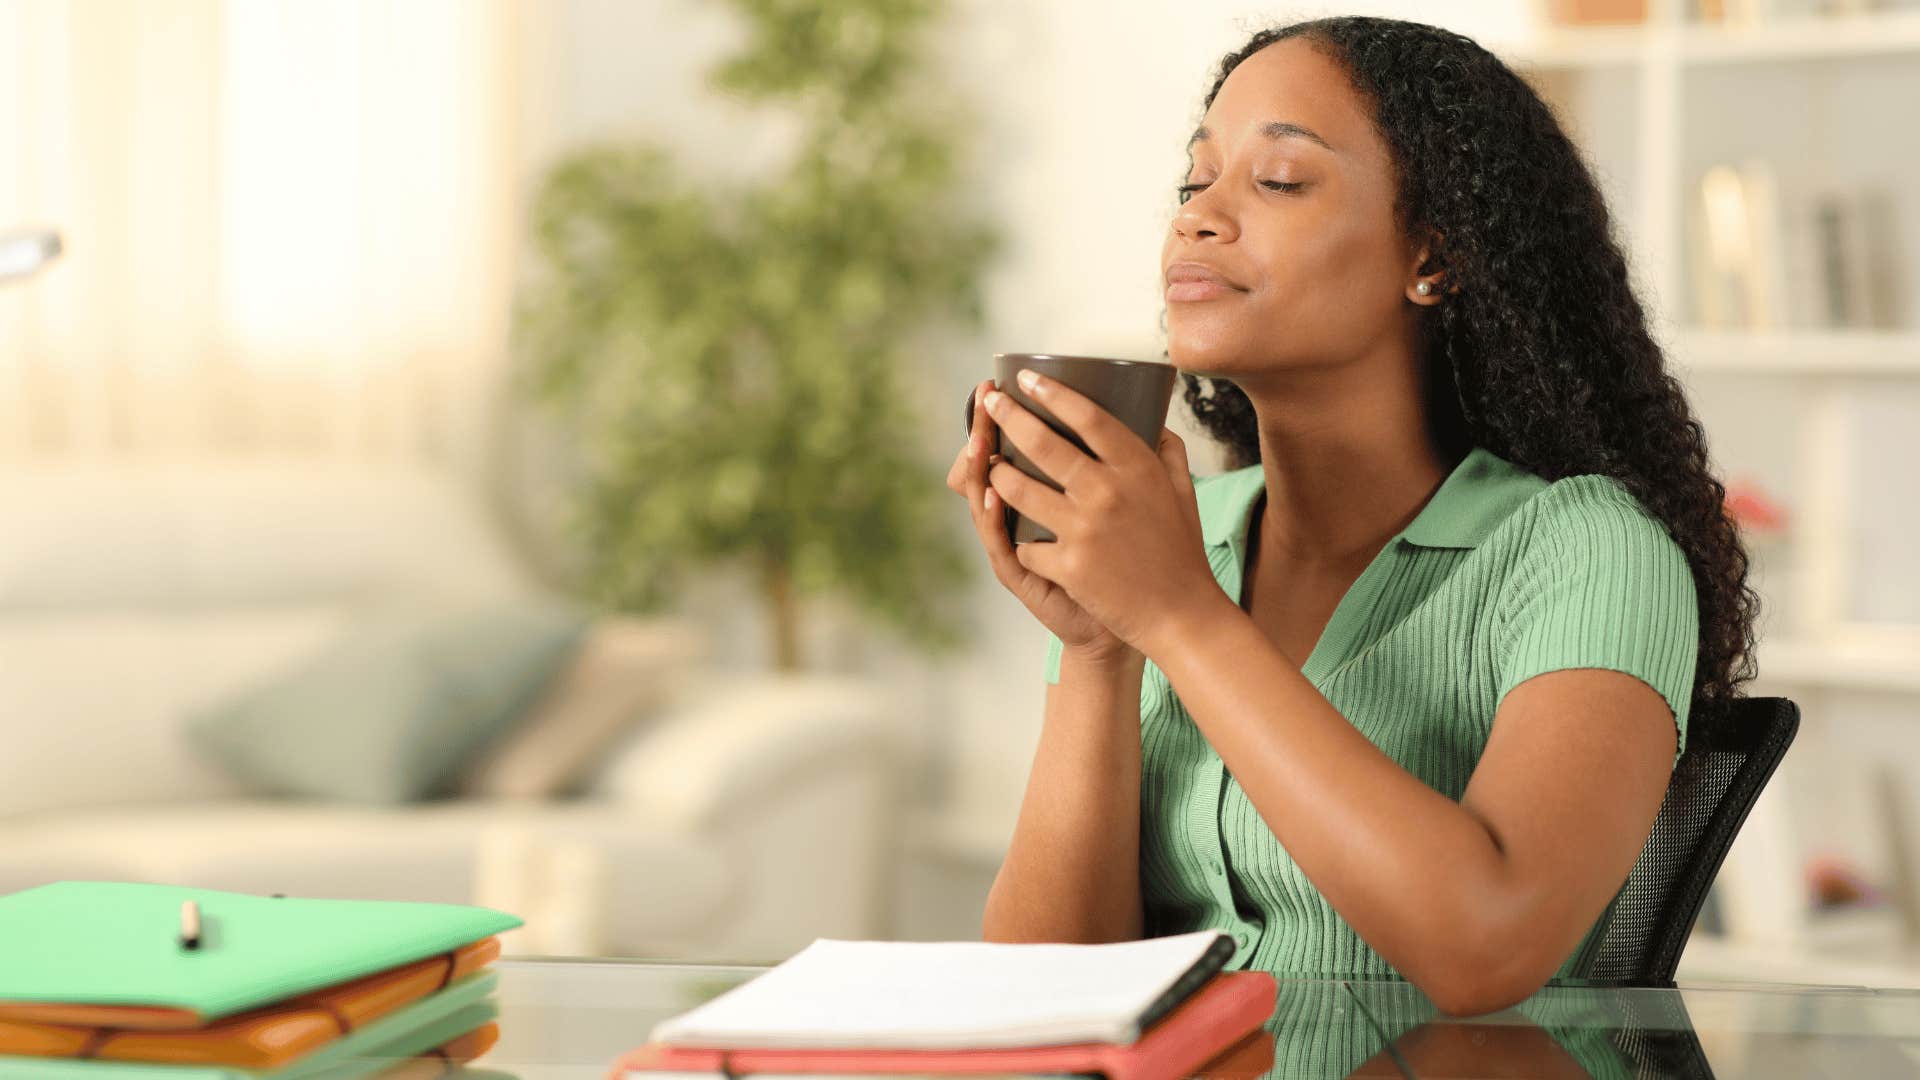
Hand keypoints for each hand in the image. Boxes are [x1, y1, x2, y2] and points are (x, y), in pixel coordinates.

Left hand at [977, 368, 1224, 655]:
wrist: (1183, 617)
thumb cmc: (1181, 553)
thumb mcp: (1182, 493)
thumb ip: (1167, 452)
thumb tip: (1153, 420)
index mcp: (1137, 468)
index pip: (1088, 416)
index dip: (1052, 393)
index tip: (1025, 379)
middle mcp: (1108, 492)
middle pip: (1042, 443)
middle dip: (1007, 417)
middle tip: (989, 402)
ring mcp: (1085, 529)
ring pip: (1018, 490)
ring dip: (997, 476)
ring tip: (990, 467)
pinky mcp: (1069, 566)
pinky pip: (1025, 545)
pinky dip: (1021, 542)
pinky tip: (1019, 538)